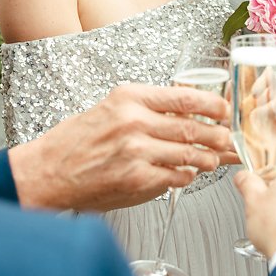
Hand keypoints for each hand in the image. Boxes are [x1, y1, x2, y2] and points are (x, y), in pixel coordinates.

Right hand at [8, 83, 232, 211]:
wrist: (47, 172)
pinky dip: (187, 176)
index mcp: (129, 98)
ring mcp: (136, 151)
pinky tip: (187, 174)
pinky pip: (176, 177)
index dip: (212, 104)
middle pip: (192, 126)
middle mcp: (134, 122)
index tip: (225, 109)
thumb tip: (188, 111)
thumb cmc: (76, 142)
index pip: (183, 96)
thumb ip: (147, 108)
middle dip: (217, 134)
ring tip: (213, 159)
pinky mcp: (137, 179)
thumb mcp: (111, 109)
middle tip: (228, 138)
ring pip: (189, 153)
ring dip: (207, 158)